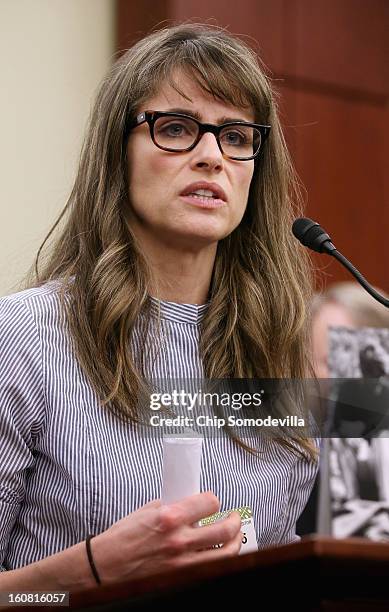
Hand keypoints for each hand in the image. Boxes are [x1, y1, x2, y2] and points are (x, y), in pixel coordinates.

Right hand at [91, 491, 241, 583]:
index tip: (213, 501)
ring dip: (234, 542)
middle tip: (233, 517)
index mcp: (170, 517)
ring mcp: (183, 562)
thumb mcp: (147, 511)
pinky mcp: (182, 577)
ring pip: (225, 554)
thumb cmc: (123, 537)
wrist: (105, 566)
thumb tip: (191, 503)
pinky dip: (219, 560)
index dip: (213, 500)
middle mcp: (180, 540)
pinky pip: (210, 569)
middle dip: (234, 521)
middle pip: (225, 530)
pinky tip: (218, 554)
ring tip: (233, 536)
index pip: (209, 503)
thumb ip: (171, 506)